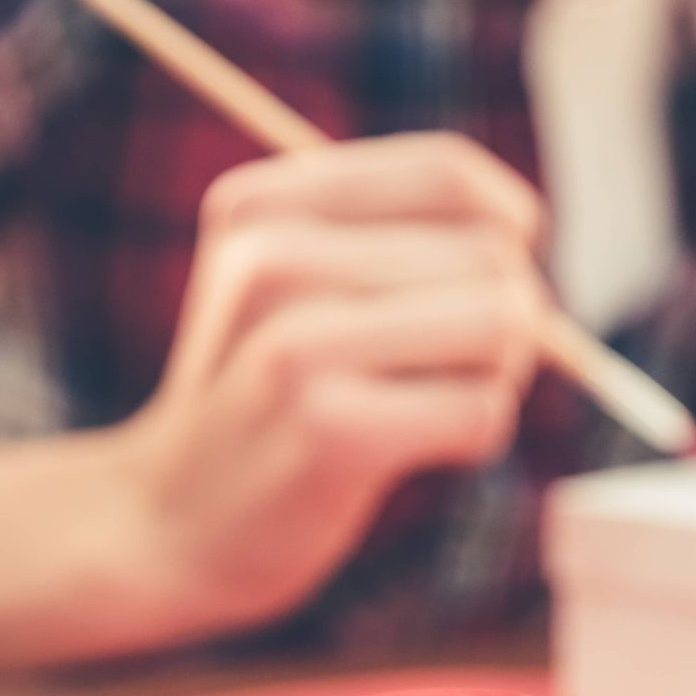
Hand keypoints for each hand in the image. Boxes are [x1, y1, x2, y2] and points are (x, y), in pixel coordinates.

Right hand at [118, 133, 550, 635]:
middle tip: (453, 369)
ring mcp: (295, 344)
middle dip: (509, 319)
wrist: (170, 522)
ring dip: (498, 377)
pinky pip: (481, 410)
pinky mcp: (329, 429)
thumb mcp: (292, 286)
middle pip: (490, 257)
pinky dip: (476, 435)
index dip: (508, 226)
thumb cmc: (266, 399)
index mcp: (261, 206)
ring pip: (500, 326)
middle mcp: (270, 259)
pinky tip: (415, 452)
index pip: (447, 173)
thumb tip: (526, 233)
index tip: (492, 281)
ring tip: (433, 405)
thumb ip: (393, 235)